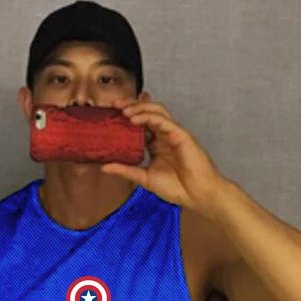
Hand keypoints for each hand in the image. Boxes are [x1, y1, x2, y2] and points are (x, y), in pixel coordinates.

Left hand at [103, 97, 223, 212]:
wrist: (197, 195)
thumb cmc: (177, 188)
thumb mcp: (144, 178)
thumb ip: (125, 170)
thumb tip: (103, 167)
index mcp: (156, 144)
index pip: (140, 123)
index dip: (126, 115)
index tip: (110, 114)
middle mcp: (164, 135)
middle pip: (147, 112)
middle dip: (131, 105)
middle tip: (114, 105)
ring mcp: (173, 133)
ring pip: (156, 111)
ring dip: (139, 107)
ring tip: (123, 110)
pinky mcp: (181, 134)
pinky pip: (163, 120)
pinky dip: (148, 116)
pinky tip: (135, 119)